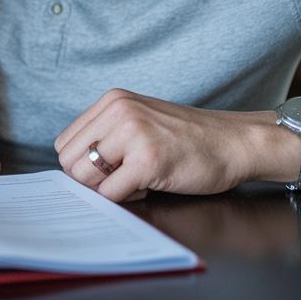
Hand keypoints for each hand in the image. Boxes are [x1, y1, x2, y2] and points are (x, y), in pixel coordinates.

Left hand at [54, 89, 266, 201]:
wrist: (235, 142)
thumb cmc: (189, 138)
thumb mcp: (140, 120)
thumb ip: (107, 134)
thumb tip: (72, 168)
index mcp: (113, 101)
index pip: (65, 143)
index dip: (83, 164)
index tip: (108, 169)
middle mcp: (118, 111)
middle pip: (70, 162)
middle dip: (91, 181)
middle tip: (124, 177)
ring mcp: (133, 134)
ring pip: (85, 178)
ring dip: (108, 189)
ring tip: (137, 179)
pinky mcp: (147, 160)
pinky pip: (110, 194)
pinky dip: (126, 199)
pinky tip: (150, 185)